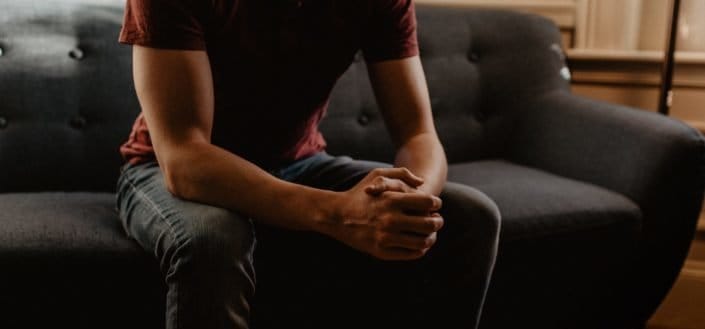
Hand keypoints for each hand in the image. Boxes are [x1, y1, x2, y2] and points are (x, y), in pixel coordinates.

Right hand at [329, 168, 443, 260]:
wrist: (336, 215)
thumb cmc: (360, 193)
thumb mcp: (377, 174)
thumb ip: (402, 174)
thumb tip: (422, 183)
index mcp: (392, 200)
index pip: (428, 203)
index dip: (436, 204)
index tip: (435, 206)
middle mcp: (390, 220)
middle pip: (429, 224)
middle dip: (438, 222)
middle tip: (438, 221)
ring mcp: (386, 238)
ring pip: (422, 242)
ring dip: (431, 238)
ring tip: (431, 234)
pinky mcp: (381, 252)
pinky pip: (410, 254)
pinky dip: (420, 250)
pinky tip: (419, 245)